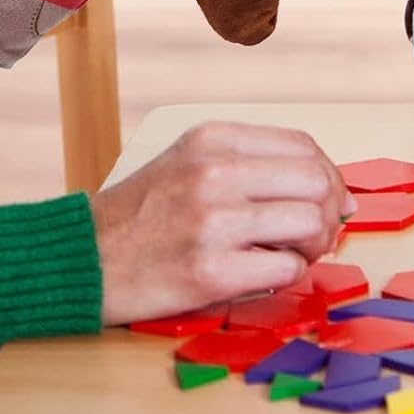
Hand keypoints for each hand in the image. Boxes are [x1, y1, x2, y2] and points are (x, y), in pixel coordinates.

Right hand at [89, 121, 352, 325]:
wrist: (83, 257)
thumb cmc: (142, 214)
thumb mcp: (189, 162)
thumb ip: (251, 164)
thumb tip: (330, 188)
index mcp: (212, 139)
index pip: (304, 146)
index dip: (330, 176)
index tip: (330, 199)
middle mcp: (214, 172)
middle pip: (316, 182)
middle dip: (329, 212)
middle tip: (316, 234)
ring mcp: (213, 221)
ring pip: (310, 223)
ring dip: (313, 246)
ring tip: (292, 254)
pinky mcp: (211, 272)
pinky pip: (286, 268)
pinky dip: (287, 274)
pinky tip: (263, 272)